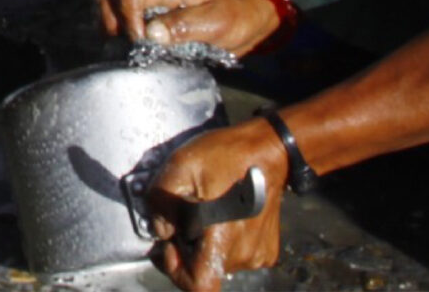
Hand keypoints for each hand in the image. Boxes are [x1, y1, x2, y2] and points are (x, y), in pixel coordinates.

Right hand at [96, 0, 284, 56]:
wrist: (246, 17)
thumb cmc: (235, 17)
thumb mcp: (218, 22)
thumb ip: (186, 25)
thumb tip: (151, 34)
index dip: (127, 18)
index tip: (140, 42)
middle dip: (107, 21)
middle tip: (124, 45)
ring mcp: (148, 10)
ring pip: (107, 6)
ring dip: (107, 28)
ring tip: (122, 49)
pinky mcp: (148, 24)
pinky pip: (119, 23)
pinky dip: (115, 37)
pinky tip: (128, 52)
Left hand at [145, 121, 287, 291]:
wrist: (269, 149)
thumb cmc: (229, 155)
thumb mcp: (180, 166)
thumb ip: (160, 202)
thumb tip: (160, 229)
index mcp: (224, 236)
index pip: (198, 284)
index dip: (176, 271)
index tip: (170, 246)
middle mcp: (244, 251)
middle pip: (203, 269)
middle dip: (185, 247)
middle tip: (182, 216)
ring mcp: (257, 252)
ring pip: (218, 261)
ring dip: (204, 242)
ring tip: (203, 209)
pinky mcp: (265, 249)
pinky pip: (235, 255)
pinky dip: (222, 240)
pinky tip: (220, 214)